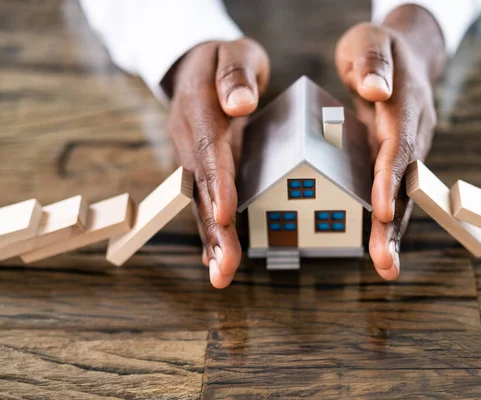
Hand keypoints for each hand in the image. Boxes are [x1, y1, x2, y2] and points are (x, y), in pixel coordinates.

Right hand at [166, 39, 269, 287]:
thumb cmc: (223, 60)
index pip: (209, 150)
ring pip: (200, 202)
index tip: (227, 214)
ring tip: (221, 275)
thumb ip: (235, 74)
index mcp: (199, 110)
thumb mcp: (233, 52)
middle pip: (202, 187)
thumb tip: (241, 104)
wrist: (197, 67)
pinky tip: (215, 259)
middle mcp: (190, 140)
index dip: (218, 183)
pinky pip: (203, 202)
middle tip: (225, 267)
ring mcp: (192, 158)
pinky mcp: (201, 170)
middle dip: (214, 229)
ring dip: (212, 240)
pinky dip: (210, 231)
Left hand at [335, 5, 444, 279]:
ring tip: (385, 267)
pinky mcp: (396, 161)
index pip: (398, 144)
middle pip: (406, 181)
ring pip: (403, 194)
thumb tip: (375, 89)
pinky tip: (377, 249)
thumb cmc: (378, 49)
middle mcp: (413, 133)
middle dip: (395, 223)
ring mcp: (407, 150)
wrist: (403, 56)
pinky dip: (386, 222)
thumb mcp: (369, 41)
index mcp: (406, 104)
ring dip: (393, 232)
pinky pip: (393, 192)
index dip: (390, 177)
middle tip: (385, 262)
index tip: (381, 210)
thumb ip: (372, 61)